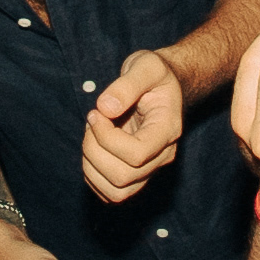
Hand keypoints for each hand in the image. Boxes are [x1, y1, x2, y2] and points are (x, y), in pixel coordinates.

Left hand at [84, 50, 183, 202]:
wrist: (161, 85)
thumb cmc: (155, 74)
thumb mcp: (146, 66)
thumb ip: (127, 84)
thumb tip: (105, 108)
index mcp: (168, 130)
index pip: (136, 154)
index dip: (107, 138)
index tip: (96, 112)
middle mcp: (162, 156)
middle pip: (122, 176)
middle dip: (94, 150)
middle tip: (92, 120)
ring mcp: (149, 168)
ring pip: (116, 192)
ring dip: (91, 167)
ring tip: (91, 136)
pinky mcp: (136, 175)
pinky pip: (112, 193)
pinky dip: (93, 176)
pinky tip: (93, 148)